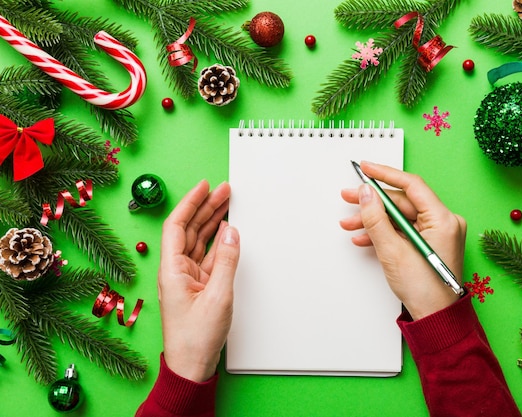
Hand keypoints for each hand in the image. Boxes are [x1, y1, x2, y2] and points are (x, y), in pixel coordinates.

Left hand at [158, 180, 239, 381]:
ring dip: (212, 222)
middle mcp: (176, 270)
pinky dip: (218, 242)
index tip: (204, 186)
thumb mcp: (218, 297)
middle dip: (206, 207)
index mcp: (171, 270)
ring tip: (227, 203)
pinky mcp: (198, 286)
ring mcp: (187, 278)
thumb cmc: (195, 338)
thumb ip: (226, 261)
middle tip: (224, 190)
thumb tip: (232, 232)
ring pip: (199, 241)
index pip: (177, 225)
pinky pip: (207, 256)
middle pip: (189, 229)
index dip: (190, 203)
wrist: (191, 366)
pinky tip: (227, 232)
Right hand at [340, 161, 465, 319]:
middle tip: (350, 197)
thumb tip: (365, 194)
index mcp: (444, 220)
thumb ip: (376, 219)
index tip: (366, 169)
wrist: (435, 318)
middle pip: (404, 202)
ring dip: (375, 220)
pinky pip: (404, 229)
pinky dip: (385, 232)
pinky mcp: (430, 243)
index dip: (386, 175)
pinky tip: (365, 236)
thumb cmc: (425, 290)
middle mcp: (445, 223)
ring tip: (351, 223)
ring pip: (401, 217)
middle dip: (374, 202)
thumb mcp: (392, 251)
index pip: (412, 186)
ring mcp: (438, 233)